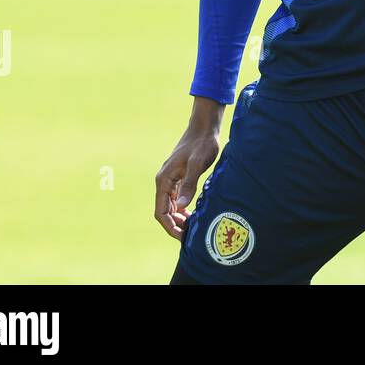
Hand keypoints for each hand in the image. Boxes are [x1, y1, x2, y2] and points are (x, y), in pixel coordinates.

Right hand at [154, 124, 219, 239]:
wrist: (204, 127)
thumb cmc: (202, 143)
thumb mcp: (198, 163)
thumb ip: (190, 184)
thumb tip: (182, 205)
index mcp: (164, 180)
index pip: (161, 211)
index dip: (169, 226)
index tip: (181, 236)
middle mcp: (164, 181)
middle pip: (164, 211)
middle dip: (174, 225)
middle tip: (190, 235)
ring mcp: (171, 179)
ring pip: (170, 206)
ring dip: (178, 218)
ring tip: (191, 227)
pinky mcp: (179, 177)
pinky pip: (176, 198)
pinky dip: (182, 208)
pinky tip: (192, 213)